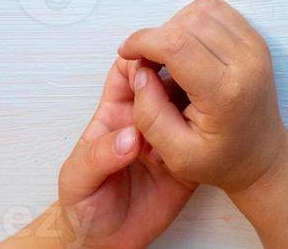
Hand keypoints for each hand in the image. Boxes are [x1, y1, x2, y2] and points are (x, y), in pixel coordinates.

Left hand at [0, 57, 195, 248]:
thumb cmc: (83, 204)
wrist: (102, 243)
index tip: (156, 58)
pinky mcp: (185, 161)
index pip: (130, 71)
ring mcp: (167, 138)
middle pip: (164, 80)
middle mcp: (144, 119)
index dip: (142, 59)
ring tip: (202, 103)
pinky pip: (200, 138)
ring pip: (187, 104)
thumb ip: (99, 155)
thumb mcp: (78, 178)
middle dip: (177, 71)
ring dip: (196, 97)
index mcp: (116, 112)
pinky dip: (208, 129)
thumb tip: (129, 137)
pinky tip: (210, 129)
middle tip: (188, 76)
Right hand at [119, 0, 287, 193]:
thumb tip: (141, 71)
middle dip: (158, 35)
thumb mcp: (175, 155)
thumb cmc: (219, 161)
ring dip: (176, 24)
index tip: (126, 52)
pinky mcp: (256, 39)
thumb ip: (150, 115)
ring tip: (168, 56)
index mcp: (225, 93)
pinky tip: (187, 47)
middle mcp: (246, 62)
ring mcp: (255, 47)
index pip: (177, 45)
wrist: (262, 157)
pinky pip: (218, 10)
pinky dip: (195, 20)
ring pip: (203, 9)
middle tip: (149, 63)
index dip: (143, 41)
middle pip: (188, 21)